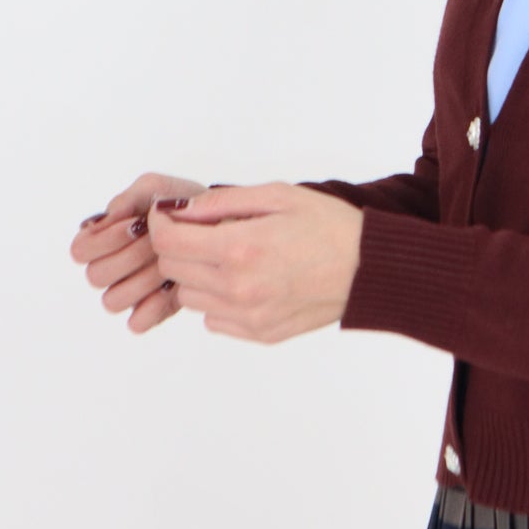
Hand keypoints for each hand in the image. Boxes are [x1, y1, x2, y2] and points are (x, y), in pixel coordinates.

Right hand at [69, 171, 207, 333]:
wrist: (220, 226)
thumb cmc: (182, 207)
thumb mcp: (156, 189)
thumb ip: (128, 198)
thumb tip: (107, 217)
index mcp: (103, 239)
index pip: (80, 250)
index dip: (105, 240)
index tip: (137, 225)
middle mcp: (110, 268)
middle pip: (96, 275)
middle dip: (131, 255)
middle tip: (157, 242)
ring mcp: (129, 292)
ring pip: (113, 300)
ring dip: (143, 278)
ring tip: (169, 261)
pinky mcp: (150, 311)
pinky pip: (136, 322)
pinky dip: (154, 304)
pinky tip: (172, 285)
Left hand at [144, 181, 364, 343]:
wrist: (368, 268)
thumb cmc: (328, 225)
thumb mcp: (277, 195)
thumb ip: (222, 201)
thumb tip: (180, 209)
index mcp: (240, 248)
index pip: (168, 242)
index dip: (161, 222)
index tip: (169, 213)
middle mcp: (238, 288)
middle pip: (172, 270)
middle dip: (178, 245)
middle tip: (201, 229)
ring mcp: (247, 316)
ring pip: (189, 297)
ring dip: (197, 274)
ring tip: (229, 255)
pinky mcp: (258, 334)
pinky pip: (213, 319)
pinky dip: (218, 299)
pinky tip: (246, 279)